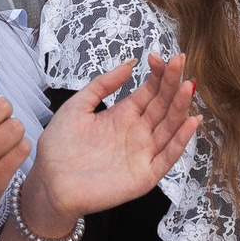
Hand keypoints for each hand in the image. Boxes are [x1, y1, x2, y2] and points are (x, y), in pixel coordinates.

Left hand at [18, 56, 198, 235]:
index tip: (160, 57)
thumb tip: (129, 63)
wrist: (49, 183)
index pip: (149, 91)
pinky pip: (168, 157)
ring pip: (169, 127)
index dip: (157, 74)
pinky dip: (180, 141)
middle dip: (172, 84)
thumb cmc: (59, 147)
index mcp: (123, 115)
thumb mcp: (77, 106)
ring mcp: (143, 153)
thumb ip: (102, 85)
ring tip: (187, 87)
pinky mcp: (144, 175)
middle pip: (162, 105)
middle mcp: (137, 132)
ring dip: (180, 107)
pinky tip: (190, 122)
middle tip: (180, 62)